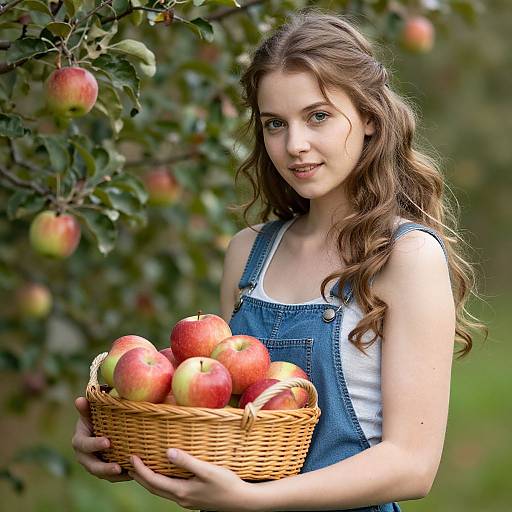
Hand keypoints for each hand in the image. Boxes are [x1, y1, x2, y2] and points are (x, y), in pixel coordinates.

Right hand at [71, 396, 130, 481]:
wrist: (100, 427)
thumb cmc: (95, 417)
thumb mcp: (91, 412)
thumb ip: (86, 407)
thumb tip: (80, 399)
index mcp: (79, 441)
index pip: (84, 445)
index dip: (94, 444)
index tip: (108, 442)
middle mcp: (84, 456)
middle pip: (91, 466)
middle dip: (104, 468)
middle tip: (117, 467)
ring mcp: (93, 465)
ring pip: (102, 474)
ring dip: (113, 475)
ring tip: (127, 473)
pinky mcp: (104, 470)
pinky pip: (111, 477)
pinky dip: (121, 476)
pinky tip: (132, 473)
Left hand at [128, 449, 255, 510]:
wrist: (242, 502)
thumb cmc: (227, 484)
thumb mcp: (207, 470)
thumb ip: (187, 461)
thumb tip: (167, 452)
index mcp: (181, 491)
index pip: (154, 481)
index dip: (141, 469)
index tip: (132, 457)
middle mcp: (181, 498)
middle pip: (153, 488)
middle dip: (140, 477)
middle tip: (130, 464)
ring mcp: (187, 500)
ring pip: (161, 491)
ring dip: (149, 480)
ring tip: (142, 469)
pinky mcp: (193, 499)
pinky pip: (170, 491)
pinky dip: (161, 482)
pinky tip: (165, 475)